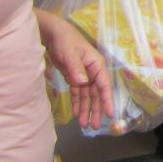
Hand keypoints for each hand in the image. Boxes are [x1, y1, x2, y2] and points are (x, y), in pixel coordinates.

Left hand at [36, 10, 113, 129]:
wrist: (53, 35)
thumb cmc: (66, 41)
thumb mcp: (70, 54)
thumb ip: (76, 69)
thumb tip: (83, 83)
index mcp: (96, 65)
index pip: (104, 85)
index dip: (107, 100)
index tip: (110, 113)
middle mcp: (92, 72)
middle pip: (96, 94)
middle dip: (96, 109)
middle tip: (95, 126)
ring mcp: (84, 75)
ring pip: (88, 96)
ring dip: (86, 109)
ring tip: (85, 125)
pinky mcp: (74, 77)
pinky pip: (78, 93)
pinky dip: (78, 103)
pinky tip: (77, 114)